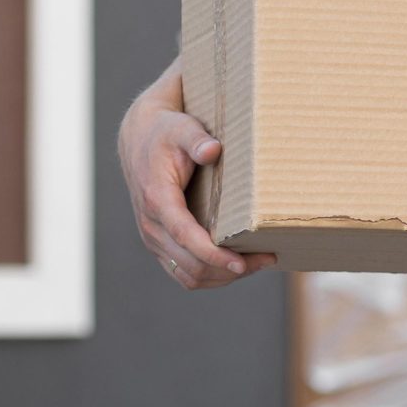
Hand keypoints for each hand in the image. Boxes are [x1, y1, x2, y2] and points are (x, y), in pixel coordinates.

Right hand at [118, 93, 271, 288]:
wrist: (139, 141)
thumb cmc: (166, 134)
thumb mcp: (181, 129)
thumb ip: (196, 140)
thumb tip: (212, 150)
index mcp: (157, 200)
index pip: (185, 236)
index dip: (213, 254)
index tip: (240, 263)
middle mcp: (151, 225)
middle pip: (190, 264)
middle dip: (228, 269)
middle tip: (267, 259)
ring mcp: (154, 238)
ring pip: (187, 275)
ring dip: (222, 277)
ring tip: (257, 264)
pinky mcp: (159, 243)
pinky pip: (183, 272)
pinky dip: (210, 276)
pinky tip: (235, 266)